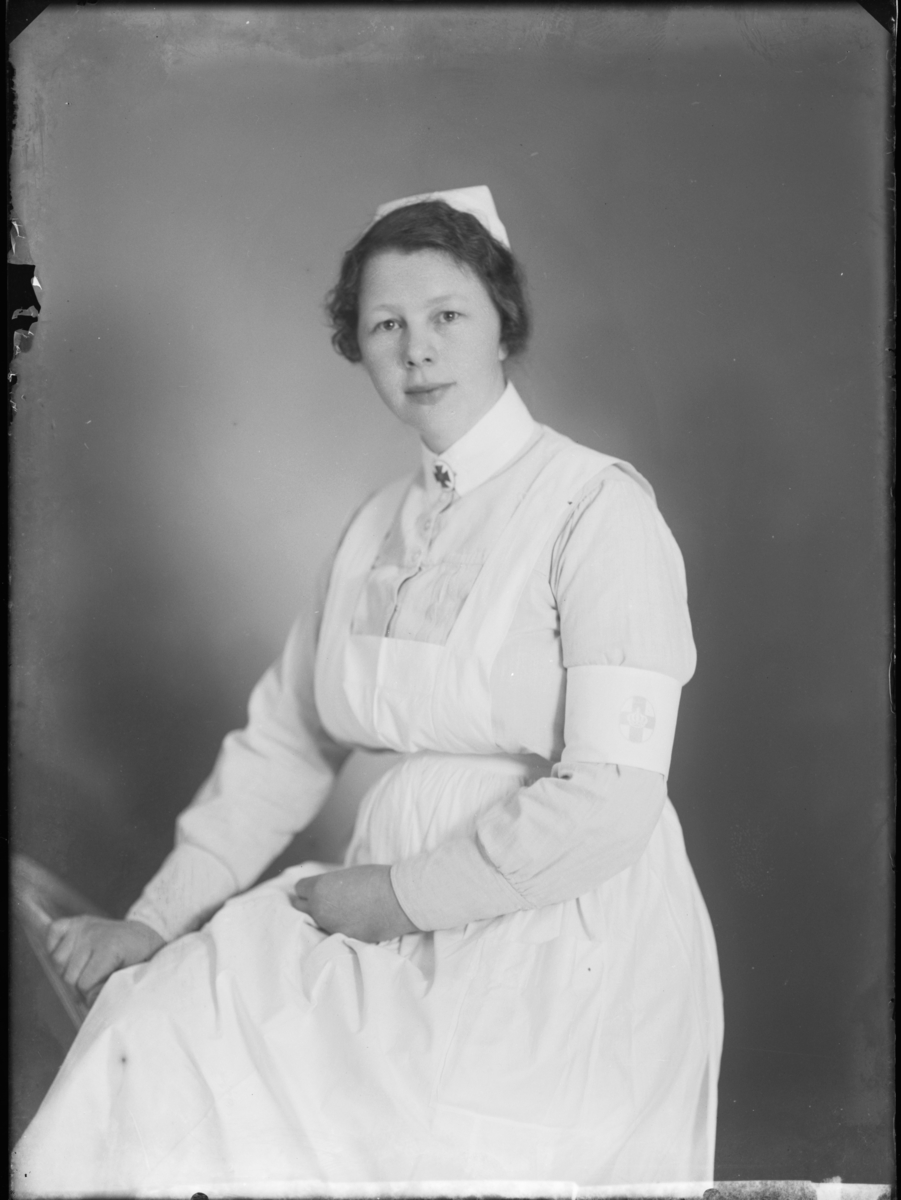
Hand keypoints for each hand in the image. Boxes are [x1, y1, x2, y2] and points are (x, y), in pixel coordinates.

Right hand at [46, 916, 165, 1003]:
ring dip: (68, 968)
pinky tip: (71, 952)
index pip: (84, 984)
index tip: (104, 987)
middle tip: (96, 978)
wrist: (145, 934)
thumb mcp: (131, 975)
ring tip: (85, 967)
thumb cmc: (138, 957)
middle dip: (81, 982)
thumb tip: (89, 1002)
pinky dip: (55, 944)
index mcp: (109, 948)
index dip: (92, 992)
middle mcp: (93, 934)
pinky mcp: (77, 921)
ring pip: (58, 960)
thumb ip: (109, 990)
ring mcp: (84, 926)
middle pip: (68, 975)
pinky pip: (53, 931)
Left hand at [291, 865, 419, 942]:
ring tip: (340, 909)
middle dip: (308, 903)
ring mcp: (330, 926)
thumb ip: (330, 885)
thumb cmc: (376, 879)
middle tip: (323, 899)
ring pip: (316, 922)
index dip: (308, 887)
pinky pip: (333, 931)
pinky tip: (352, 919)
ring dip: (323, 916)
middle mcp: (319, 910)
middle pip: (299, 908)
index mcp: (319, 888)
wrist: (398, 899)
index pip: (298, 888)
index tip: (316, 887)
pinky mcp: (343, 938)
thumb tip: (324, 891)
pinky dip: (339, 926)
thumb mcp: (347, 875)